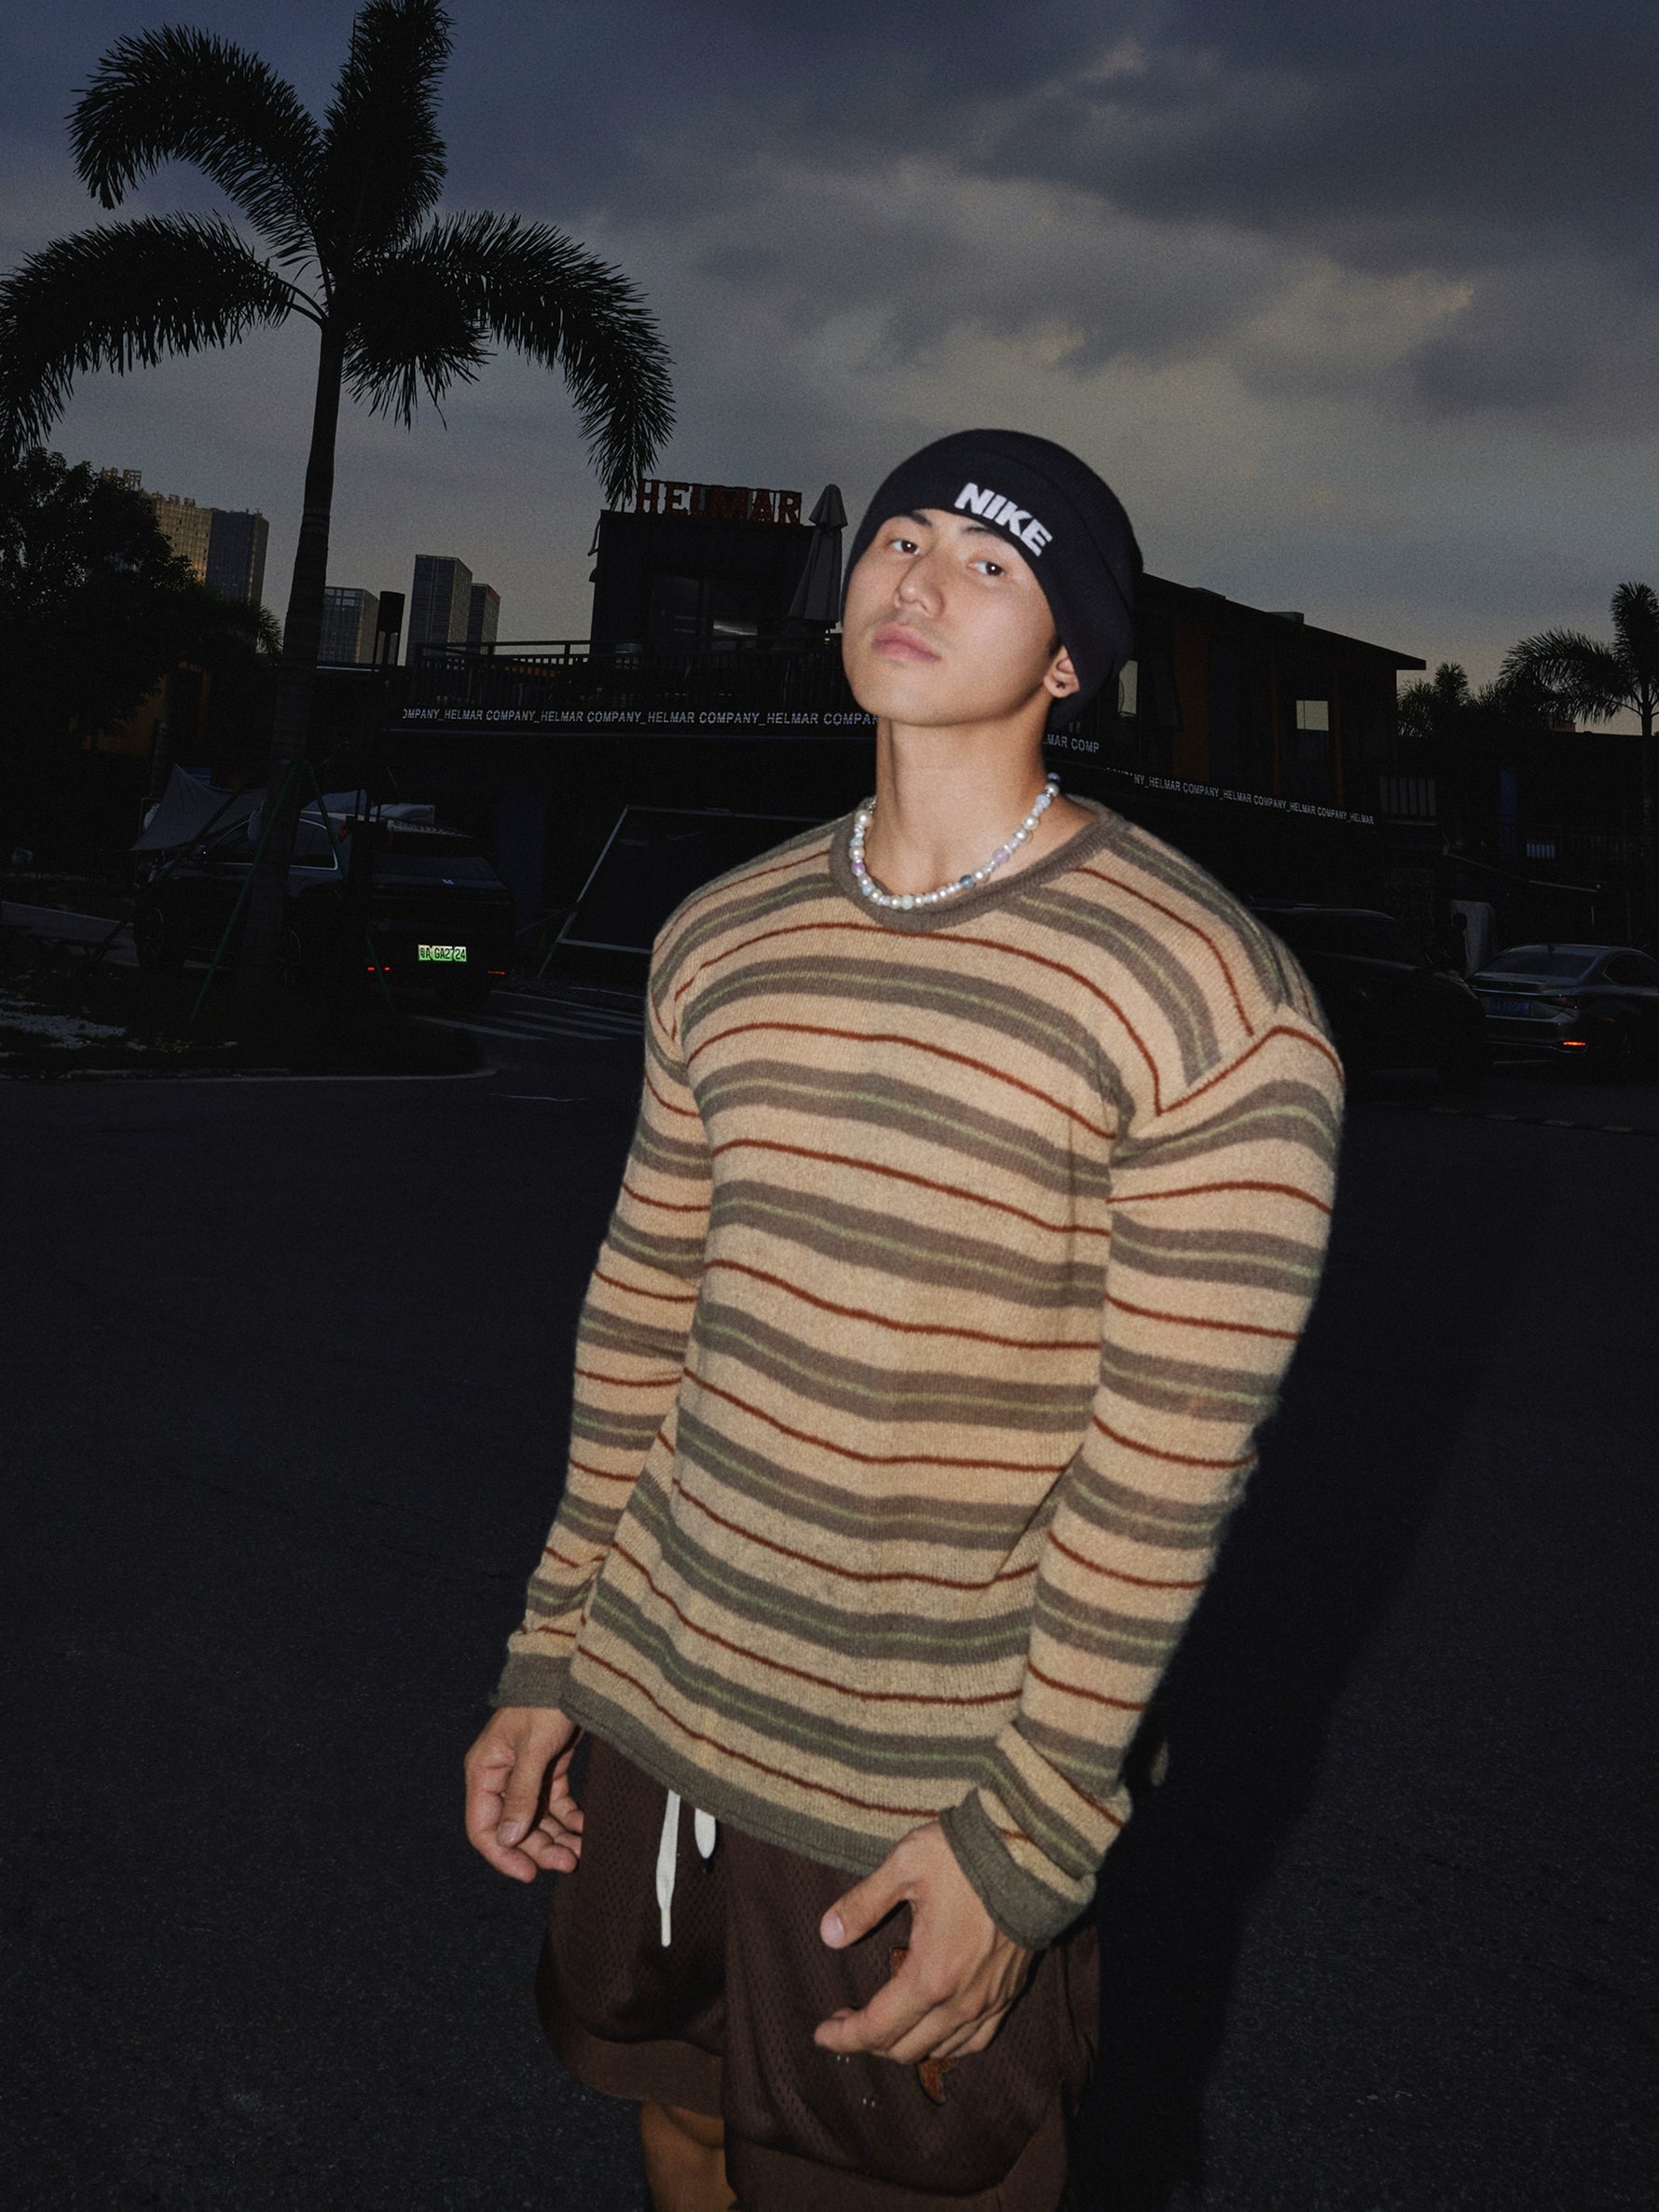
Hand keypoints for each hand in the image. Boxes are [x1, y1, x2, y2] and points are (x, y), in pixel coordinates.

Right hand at [463, 1705, 583, 1881]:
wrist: (571, 1669)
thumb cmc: (545, 1701)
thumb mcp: (534, 1748)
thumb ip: (522, 1794)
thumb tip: (507, 1838)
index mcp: (485, 1770)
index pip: (483, 1826)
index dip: (503, 1854)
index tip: (529, 1874)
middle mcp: (502, 1776)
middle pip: (515, 1827)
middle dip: (540, 1848)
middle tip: (570, 1862)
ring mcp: (525, 1773)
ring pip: (537, 1819)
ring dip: (557, 1837)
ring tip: (582, 1851)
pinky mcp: (548, 1767)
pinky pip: (555, 1803)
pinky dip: (569, 1818)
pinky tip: (585, 1828)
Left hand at [813, 1821, 1032, 2065]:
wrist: (1033, 1853)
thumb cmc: (966, 1857)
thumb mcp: (904, 1867)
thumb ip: (863, 1904)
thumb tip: (828, 1935)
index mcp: (930, 1976)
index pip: (877, 2028)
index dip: (845, 2036)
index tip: (822, 2033)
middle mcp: (960, 2002)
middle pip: (906, 2049)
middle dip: (869, 2042)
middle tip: (847, 2021)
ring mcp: (989, 2002)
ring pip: (940, 2051)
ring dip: (906, 2045)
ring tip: (884, 2023)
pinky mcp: (1009, 1993)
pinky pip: (975, 2041)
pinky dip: (946, 2045)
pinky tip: (934, 2030)